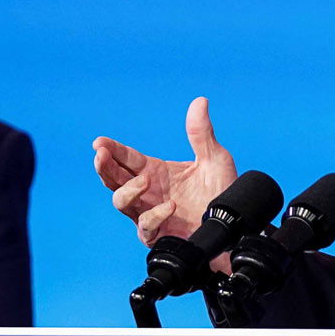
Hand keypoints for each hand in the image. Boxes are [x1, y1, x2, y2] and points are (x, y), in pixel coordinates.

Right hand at [94, 96, 237, 247]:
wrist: (235, 223)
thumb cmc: (223, 191)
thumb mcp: (214, 158)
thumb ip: (202, 133)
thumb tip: (200, 101)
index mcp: (156, 172)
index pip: (127, 158)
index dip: (112, 150)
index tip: (99, 143)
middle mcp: (148, 192)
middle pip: (114, 180)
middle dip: (104, 167)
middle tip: (101, 156)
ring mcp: (151, 213)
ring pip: (121, 202)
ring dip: (127, 190)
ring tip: (144, 180)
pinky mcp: (159, 234)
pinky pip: (146, 226)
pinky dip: (155, 215)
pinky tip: (170, 205)